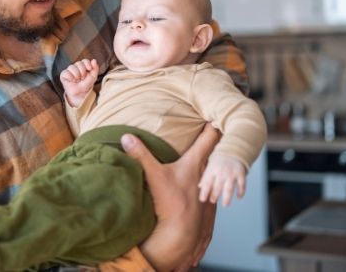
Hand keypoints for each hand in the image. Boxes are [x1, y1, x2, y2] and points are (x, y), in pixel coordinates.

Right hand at [60, 59, 98, 106]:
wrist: (80, 93)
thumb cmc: (86, 84)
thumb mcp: (93, 77)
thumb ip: (95, 68)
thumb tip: (94, 60)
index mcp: (83, 66)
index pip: (85, 60)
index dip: (87, 64)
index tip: (89, 69)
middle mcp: (75, 67)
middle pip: (79, 63)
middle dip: (82, 72)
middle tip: (83, 78)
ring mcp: (69, 70)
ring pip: (72, 67)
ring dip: (77, 75)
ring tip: (77, 80)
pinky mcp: (63, 75)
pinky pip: (66, 72)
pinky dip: (70, 77)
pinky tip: (72, 80)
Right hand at [122, 123, 220, 271]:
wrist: (181, 232)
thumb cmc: (171, 202)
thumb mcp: (153, 175)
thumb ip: (140, 155)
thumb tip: (126, 137)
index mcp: (195, 162)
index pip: (209, 137)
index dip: (214, 124)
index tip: (217, 114)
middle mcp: (205, 172)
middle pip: (217, 151)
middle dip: (217, 140)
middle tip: (218, 129)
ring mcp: (207, 187)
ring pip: (216, 170)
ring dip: (215, 162)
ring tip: (214, 156)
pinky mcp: (207, 202)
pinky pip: (213, 187)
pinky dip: (213, 181)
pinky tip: (208, 184)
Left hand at [198, 154, 246, 206]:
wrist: (233, 149)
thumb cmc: (220, 160)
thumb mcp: (210, 166)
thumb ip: (205, 176)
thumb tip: (199, 187)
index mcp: (212, 169)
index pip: (207, 183)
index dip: (204, 192)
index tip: (202, 200)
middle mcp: (222, 172)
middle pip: (217, 187)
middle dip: (214, 196)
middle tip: (213, 200)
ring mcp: (232, 173)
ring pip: (229, 189)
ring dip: (227, 198)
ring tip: (225, 205)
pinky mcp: (241, 174)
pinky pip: (241, 185)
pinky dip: (241, 192)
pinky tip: (238, 197)